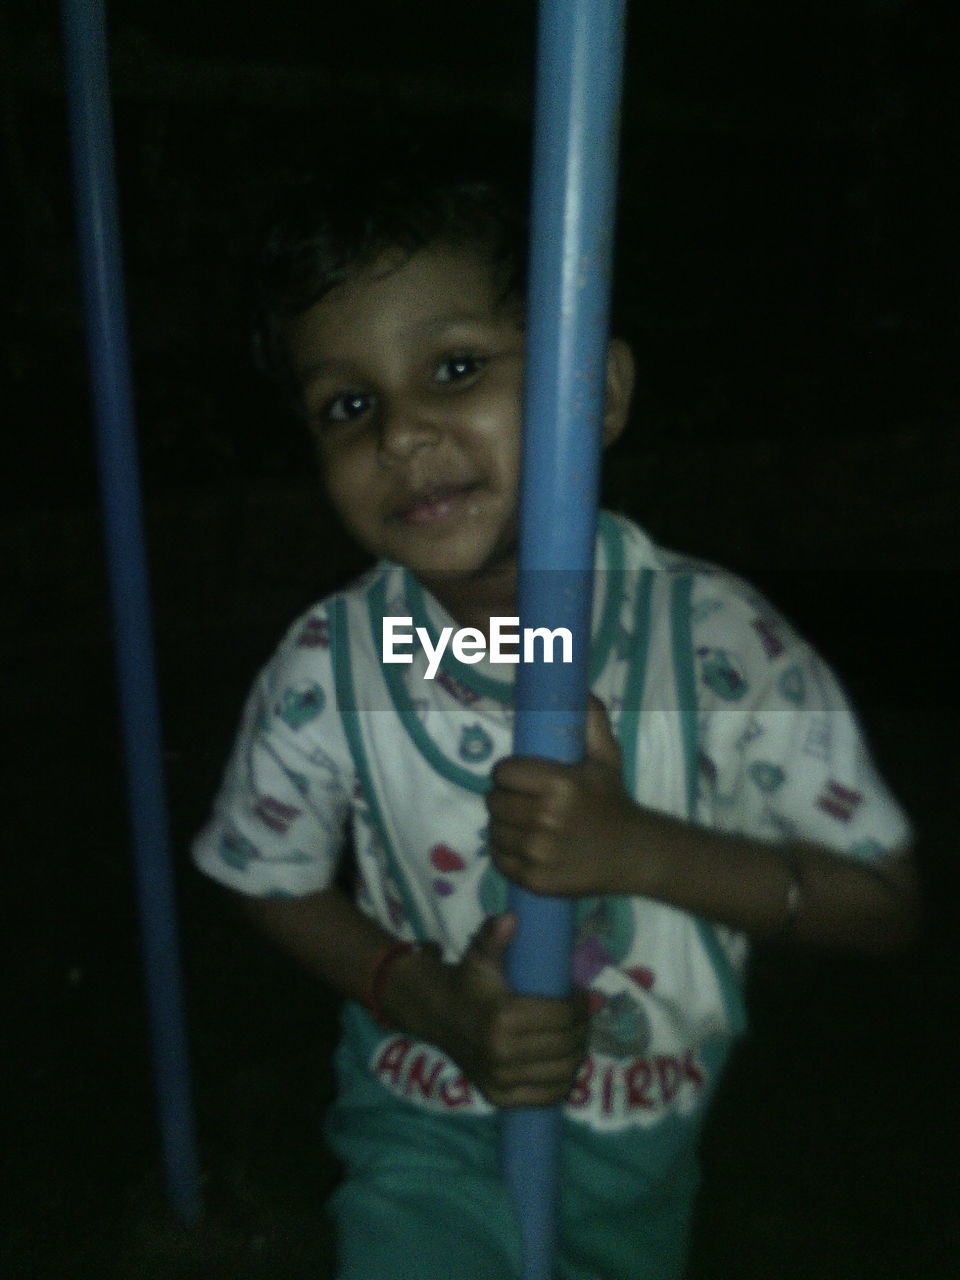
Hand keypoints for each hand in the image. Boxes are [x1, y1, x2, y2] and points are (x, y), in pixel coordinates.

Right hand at [435, 913, 588, 1107]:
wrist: (436, 1015)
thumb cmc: (467, 982)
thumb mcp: (480, 956)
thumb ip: (494, 936)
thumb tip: (511, 918)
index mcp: (503, 1018)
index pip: (562, 1016)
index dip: (579, 1005)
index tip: (581, 995)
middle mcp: (502, 1054)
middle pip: (566, 1045)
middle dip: (582, 1028)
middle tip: (582, 1015)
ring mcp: (501, 1080)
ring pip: (562, 1072)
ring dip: (577, 1053)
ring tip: (575, 1036)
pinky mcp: (499, 1097)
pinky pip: (546, 1097)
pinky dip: (562, 1082)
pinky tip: (563, 1063)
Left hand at [487, 695, 643, 896]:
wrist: (633, 854)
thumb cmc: (613, 801)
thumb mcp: (606, 757)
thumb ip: (591, 721)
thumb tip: (580, 689)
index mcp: (559, 785)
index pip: (503, 773)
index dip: (509, 774)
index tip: (520, 778)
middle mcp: (545, 819)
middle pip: (494, 802)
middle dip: (505, 798)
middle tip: (522, 801)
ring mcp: (538, 853)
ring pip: (493, 831)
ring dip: (503, 825)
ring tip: (523, 823)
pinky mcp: (533, 880)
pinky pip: (500, 860)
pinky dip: (507, 853)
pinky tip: (525, 847)